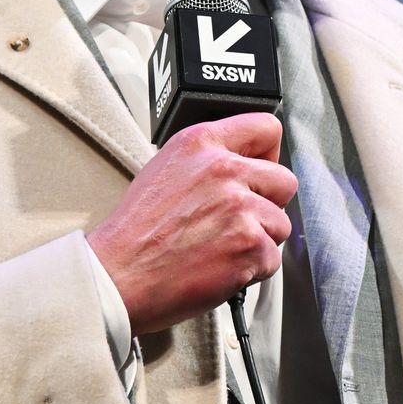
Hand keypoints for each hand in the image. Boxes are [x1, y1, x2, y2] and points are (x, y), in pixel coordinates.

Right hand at [87, 112, 296, 336]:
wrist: (118, 276)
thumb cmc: (134, 234)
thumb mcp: (164, 171)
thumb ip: (206, 161)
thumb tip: (243, 166)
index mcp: (200, 143)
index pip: (266, 128)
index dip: (267, 155)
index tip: (259, 173)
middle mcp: (223, 169)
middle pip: (284, 180)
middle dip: (268, 204)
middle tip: (237, 222)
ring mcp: (239, 207)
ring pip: (281, 224)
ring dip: (259, 241)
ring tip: (220, 249)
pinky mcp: (249, 245)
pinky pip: (272, 259)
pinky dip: (251, 270)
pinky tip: (220, 267)